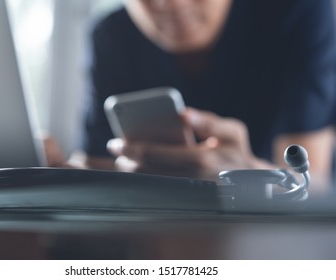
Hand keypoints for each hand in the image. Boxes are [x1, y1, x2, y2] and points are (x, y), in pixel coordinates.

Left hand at [107, 107, 269, 179]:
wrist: (251, 186)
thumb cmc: (238, 154)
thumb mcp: (232, 131)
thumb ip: (208, 121)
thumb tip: (182, 113)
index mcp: (200, 160)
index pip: (154, 154)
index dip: (130, 147)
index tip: (115, 142)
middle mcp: (191, 180)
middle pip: (146, 172)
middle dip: (125, 161)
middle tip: (116, 150)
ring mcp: (187, 194)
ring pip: (148, 185)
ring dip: (131, 173)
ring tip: (123, 161)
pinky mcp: (185, 202)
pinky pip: (157, 193)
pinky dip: (142, 182)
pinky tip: (137, 172)